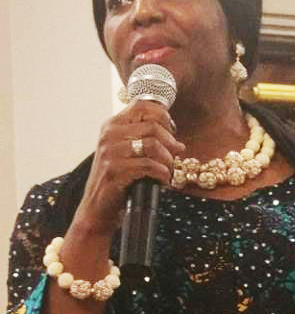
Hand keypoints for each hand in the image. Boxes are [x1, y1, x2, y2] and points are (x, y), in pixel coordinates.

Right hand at [73, 99, 184, 237]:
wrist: (97, 208)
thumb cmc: (117, 181)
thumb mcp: (127, 155)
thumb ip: (147, 143)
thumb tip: (179, 144)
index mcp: (112, 126)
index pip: (143, 106)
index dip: (163, 116)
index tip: (172, 132)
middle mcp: (109, 135)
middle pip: (153, 126)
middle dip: (170, 143)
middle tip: (174, 157)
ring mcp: (110, 152)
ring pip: (153, 145)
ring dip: (168, 160)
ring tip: (168, 171)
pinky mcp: (115, 170)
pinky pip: (149, 165)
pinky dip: (162, 174)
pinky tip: (162, 181)